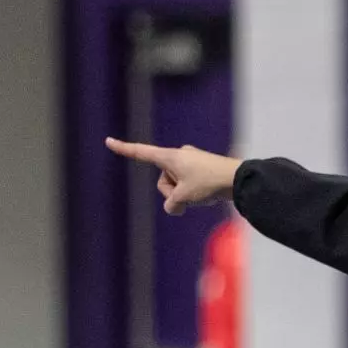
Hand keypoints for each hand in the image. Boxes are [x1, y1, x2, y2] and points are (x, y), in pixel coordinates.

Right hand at [105, 138, 241, 214]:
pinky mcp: (202, 170)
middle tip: (192, 195)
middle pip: (164, 182)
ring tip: (204, 195)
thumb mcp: (184, 197)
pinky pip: (191, 187)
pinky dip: (196, 195)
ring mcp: (191, 162)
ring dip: (187, 196)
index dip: (124, 149)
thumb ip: (172, 204)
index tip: (108, 141)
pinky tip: (211, 195)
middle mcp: (179, 155)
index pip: (141, 152)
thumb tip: (175, 207)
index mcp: (170, 156)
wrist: (239, 179)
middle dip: (174, 194)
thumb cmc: (209, 183)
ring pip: (178, 187)